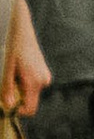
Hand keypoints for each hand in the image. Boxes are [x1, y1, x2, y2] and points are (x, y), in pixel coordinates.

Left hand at [1, 0, 48, 117]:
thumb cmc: (13, 46)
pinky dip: (22, 81)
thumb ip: (7, 88)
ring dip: (18, 87)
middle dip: (15, 96)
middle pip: (29, 101)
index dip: (16, 110)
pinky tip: (17, 68)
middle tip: (6, 80)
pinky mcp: (43, 72)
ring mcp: (44, 76)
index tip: (4, 101)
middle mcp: (44, 81)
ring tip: (11, 71)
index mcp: (35, 81)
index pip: (30, 110)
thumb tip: (8, 106)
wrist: (21, 28)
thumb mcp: (6, 68)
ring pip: (29, 92)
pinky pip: (32, 85)